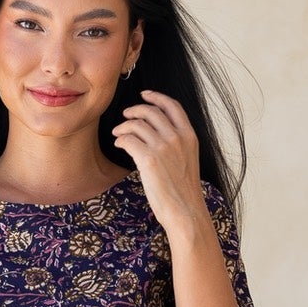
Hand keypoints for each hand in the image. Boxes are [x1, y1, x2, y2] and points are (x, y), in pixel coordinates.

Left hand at [110, 88, 205, 234]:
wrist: (185, 211)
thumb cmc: (184, 193)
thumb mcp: (187, 162)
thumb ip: (177, 146)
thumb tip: (158, 137)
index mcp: (189, 136)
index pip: (173, 106)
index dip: (157, 97)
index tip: (145, 94)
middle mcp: (177, 137)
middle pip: (152, 111)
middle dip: (135, 110)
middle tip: (125, 115)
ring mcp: (163, 147)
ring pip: (138, 124)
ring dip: (124, 126)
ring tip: (118, 132)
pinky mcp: (149, 159)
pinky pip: (129, 139)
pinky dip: (121, 139)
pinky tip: (118, 144)